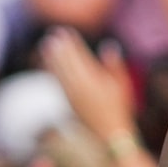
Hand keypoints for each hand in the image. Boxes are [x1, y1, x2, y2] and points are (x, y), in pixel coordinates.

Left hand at [38, 30, 139, 151]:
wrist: (109, 134)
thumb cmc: (119, 108)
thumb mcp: (121, 85)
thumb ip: (114, 64)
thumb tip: (107, 45)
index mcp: (94, 81)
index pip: (80, 57)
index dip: (72, 43)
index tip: (66, 32)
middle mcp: (80, 88)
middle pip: (67, 63)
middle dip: (60, 47)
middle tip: (53, 33)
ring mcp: (72, 96)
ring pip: (59, 73)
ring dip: (52, 58)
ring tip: (46, 45)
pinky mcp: (68, 103)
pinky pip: (58, 83)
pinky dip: (53, 71)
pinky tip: (49, 64)